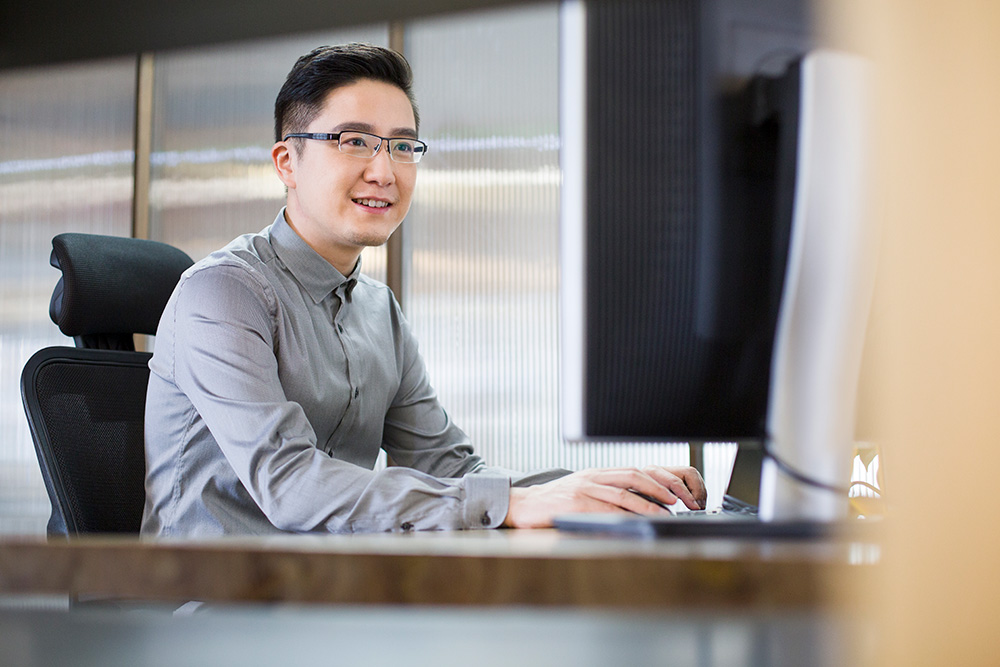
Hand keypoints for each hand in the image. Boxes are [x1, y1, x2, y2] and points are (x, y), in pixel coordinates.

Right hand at [501, 465, 706, 528]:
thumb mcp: (582, 490)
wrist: (525, 505)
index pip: (634, 471)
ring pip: (623, 493)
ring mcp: (584, 489)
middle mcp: (593, 477)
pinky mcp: (576, 503)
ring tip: (663, 513)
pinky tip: (635, 522)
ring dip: (647, 504)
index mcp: (597, 473)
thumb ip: (605, 492)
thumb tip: (636, 504)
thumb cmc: (555, 501)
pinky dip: (624, 515)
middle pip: (633, 476)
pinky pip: (605, 508)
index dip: (657, 480)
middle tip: (677, 501)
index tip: (675, 492)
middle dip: (659, 488)